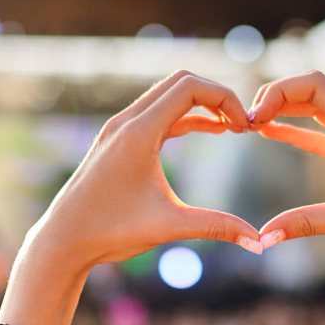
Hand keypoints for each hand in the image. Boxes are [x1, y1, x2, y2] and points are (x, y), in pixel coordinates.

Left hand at [29, 70, 262, 267]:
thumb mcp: (168, 227)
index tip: (246, 127)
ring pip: (167, 96)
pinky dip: (185, 117)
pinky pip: (157, 114)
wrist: (63, 240)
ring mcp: (117, 129)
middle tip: (243, 124)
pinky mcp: (116, 140)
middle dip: (216, 96)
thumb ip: (216, 228)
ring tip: (233, 128)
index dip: (225, 99)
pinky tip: (210, 130)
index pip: (190, 87)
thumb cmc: (109, 232)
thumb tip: (260, 242)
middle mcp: (125, 123)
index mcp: (138, 133)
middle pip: (180, 82)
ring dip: (201, 105)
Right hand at [248, 69, 324, 259]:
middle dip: (275, 98)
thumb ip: (305, 224)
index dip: (278, 93)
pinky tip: (270, 132)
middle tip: (244, 123)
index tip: (253, 120)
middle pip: (312, 89)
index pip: (315, 85)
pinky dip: (295, 129)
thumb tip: (262, 237)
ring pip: (317, 107)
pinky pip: (322, 131)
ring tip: (251, 125)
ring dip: (284, 110)